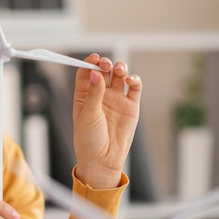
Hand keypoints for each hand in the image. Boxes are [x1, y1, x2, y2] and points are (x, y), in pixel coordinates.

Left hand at [73, 53, 141, 188]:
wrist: (103, 160)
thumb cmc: (89, 140)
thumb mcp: (88, 114)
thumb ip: (94, 93)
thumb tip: (94, 72)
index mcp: (84, 95)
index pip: (87, 72)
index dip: (90, 63)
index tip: (94, 58)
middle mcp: (100, 94)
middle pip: (104, 71)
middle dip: (105, 64)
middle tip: (106, 65)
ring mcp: (116, 99)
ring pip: (119, 76)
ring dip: (120, 68)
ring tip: (119, 70)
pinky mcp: (131, 106)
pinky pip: (134, 88)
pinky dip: (134, 80)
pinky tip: (131, 80)